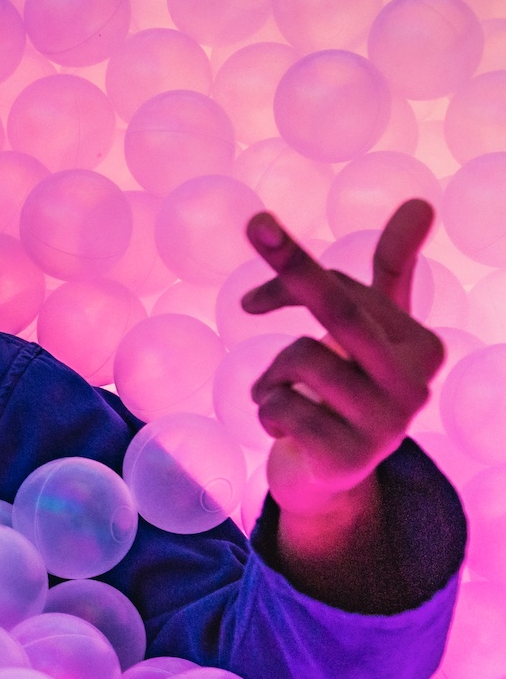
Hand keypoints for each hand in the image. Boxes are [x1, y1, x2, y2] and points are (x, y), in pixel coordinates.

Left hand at [241, 200, 444, 521]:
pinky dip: (266, 412)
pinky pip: (280, 407)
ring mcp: (386, 426)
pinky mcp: (348, 460)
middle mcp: (414, 386)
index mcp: (422, 348)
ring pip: (297, 361)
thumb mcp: (371, 331)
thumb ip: (393, 271)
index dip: (290, 272)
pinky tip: (287, 431)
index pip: (347, 289)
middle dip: (294, 265)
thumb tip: (420, 200)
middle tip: (256, 221)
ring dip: (267, 379)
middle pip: (339, 310)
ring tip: (281, 400)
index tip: (255, 256)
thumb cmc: (349, 388)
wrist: (329, 478)